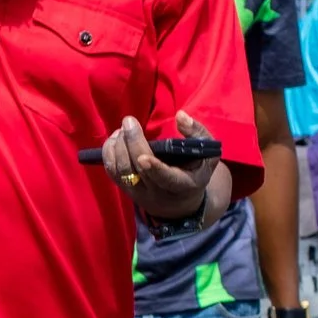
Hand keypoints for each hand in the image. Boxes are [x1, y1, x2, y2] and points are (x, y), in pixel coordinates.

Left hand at [101, 111, 217, 221]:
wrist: (179, 202)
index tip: (142, 156)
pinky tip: (116, 138)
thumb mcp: (207, 154)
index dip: (154, 168)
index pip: (165, 178)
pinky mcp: (125, 189)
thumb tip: (180, 115)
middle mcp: (156, 192)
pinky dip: (109, 152)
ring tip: (122, 129)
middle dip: (131, 143)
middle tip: (129, 122)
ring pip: (121, 171)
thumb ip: (197, 133)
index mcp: (181, 184)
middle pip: (137, 170)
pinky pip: (111, 171)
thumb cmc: (195, 171)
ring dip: (117, 146)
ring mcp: (137, 192)